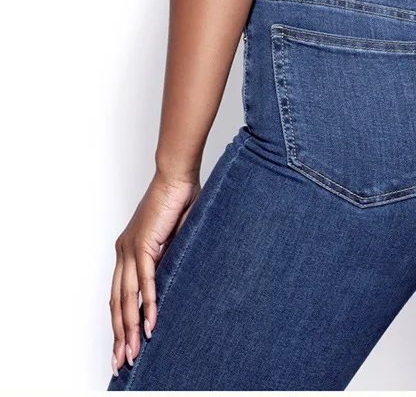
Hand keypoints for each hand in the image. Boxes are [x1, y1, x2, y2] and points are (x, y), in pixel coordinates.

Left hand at [109, 170, 200, 376]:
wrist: (176, 175)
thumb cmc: (178, 199)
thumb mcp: (173, 237)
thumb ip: (168, 258)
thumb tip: (173, 280)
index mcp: (128, 249)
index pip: (118, 294)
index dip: (120, 322)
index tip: (123, 345)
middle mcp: (124, 251)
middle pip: (117, 302)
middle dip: (119, 335)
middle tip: (122, 361)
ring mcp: (131, 248)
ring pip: (127, 297)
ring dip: (130, 328)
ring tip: (134, 352)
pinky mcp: (144, 244)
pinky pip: (145, 281)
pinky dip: (148, 305)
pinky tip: (150, 324)